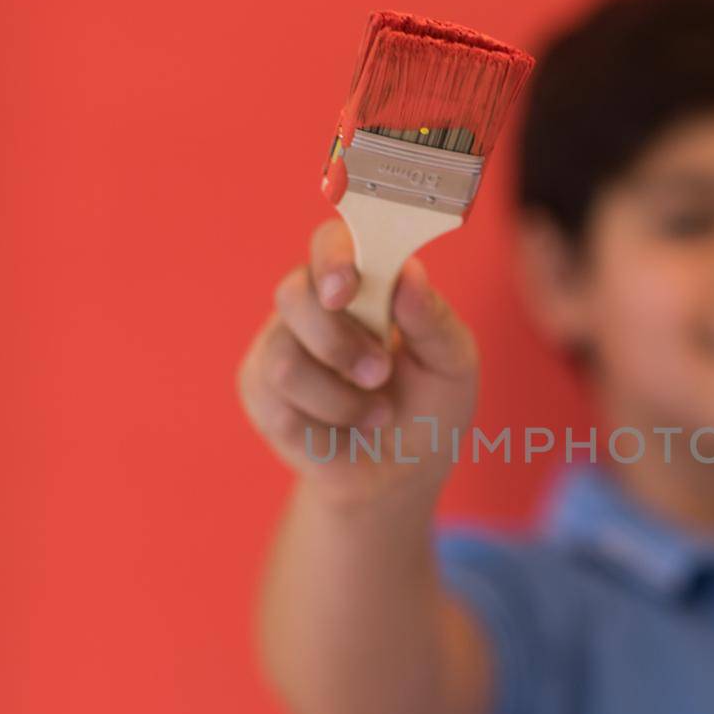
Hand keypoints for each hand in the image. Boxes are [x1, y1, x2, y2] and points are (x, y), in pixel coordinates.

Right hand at [236, 217, 478, 507]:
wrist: (403, 471)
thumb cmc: (430, 404)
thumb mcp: (453, 363)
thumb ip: (434, 318)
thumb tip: (409, 273)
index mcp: (362, 280)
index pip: (331, 242)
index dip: (333, 258)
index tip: (348, 290)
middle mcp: (312, 304)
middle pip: (293, 296)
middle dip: (339, 343)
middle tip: (379, 374)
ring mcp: (279, 346)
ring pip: (284, 363)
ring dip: (340, 399)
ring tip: (377, 413)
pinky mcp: (260, 393)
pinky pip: (277, 409)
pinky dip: (323, 429)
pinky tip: (344, 434)